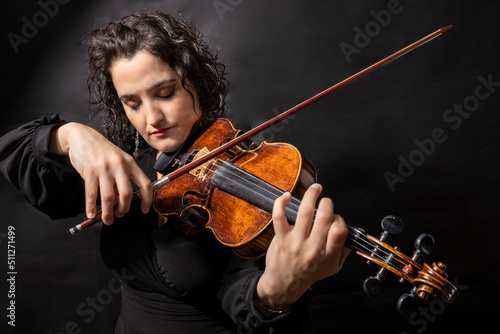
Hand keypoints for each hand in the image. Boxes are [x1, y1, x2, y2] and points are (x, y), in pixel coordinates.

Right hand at [50, 123, 151, 224]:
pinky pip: (91, 193)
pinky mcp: (89, 171)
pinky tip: (91, 214)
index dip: (147, 199)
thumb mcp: (119, 161)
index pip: (145, 183)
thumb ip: (121, 179)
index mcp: (130, 163)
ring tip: (107, 220)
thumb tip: (119, 202)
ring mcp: (104, 168)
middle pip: (126, 194)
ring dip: (108, 213)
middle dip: (124, 209)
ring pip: (108, 197)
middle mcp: (119, 165)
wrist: (83, 136)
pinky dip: (91, 207)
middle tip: (120, 215)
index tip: (144, 210)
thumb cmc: (103, 152)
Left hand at [257, 183, 349, 309]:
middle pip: (324, 217)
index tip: (335, 218)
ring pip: (305, 212)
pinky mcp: (281, 238)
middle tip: (325, 201)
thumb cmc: (309, 273)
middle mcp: (313, 248)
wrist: (284, 285)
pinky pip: (279, 216)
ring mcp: (296, 243)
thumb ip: (345, 249)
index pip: (339, 229)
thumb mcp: (333, 267)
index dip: (339, 218)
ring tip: (315, 189)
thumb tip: (357, 231)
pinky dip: (282, 202)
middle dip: (327, 203)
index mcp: (328, 255)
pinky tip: (287, 196)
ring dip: (311, 195)